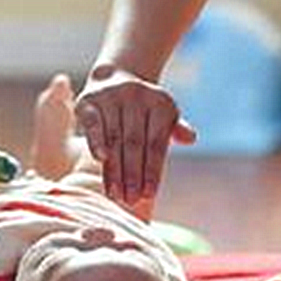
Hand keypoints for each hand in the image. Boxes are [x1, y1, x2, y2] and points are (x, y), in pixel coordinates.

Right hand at [74, 63, 196, 203]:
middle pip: (134, 143)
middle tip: (131, 200)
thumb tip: (191, 138)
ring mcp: (112, 96)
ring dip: (114, 169)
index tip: (149, 195)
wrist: (114, 80)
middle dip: (133, 175)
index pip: (156, 143)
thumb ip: (174, 131)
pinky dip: (96, 141)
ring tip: (116, 194)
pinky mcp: (89, 100)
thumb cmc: (144, 112)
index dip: (153, 170)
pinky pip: (93, 124)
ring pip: (114, 139)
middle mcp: (137, 95)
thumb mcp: (162, 119)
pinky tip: (100, 160)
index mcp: (160, 102)